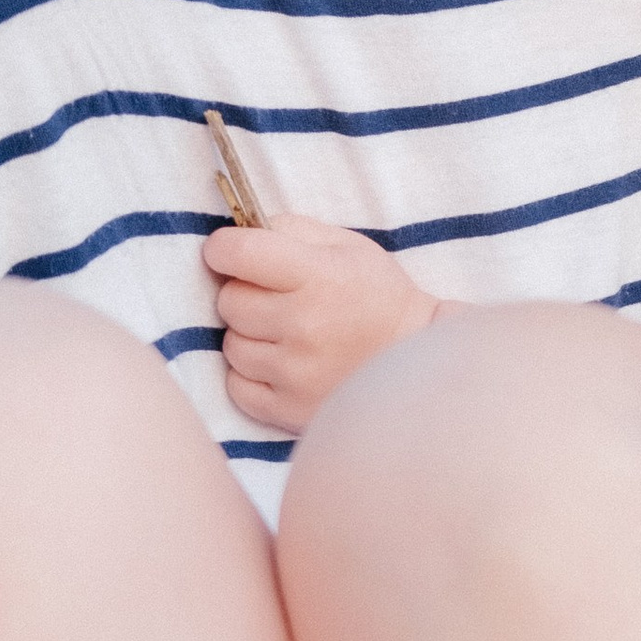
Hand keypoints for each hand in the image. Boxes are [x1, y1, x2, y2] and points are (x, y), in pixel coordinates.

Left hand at [206, 218, 438, 434]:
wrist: (415, 358)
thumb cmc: (377, 294)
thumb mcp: (346, 246)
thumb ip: (290, 230)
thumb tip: (238, 233)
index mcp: (319, 276)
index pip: (237, 253)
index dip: (225, 248)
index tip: (232, 252)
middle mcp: (304, 325)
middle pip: (228, 301)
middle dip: (244, 294)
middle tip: (276, 298)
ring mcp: (296, 373)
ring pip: (231, 345)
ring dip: (250, 336)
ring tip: (285, 335)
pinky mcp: (289, 409)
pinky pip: (237, 385)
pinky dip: (252, 375)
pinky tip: (282, 364)